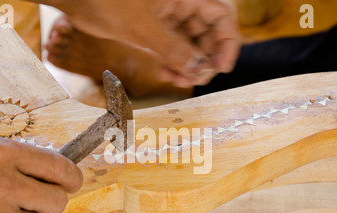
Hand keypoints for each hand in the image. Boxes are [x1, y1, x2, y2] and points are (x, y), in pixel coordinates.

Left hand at [42, 0, 239, 87]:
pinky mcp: (154, 27)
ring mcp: (168, 15)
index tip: (223, 67)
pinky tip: (166, 75)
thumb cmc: (108, 1)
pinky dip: (172, 62)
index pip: (222, 16)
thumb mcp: (145, 29)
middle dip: (204, 59)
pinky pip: (172, 47)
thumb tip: (200, 70)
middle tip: (197, 79)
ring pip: (190, 43)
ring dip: (188, 65)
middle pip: (208, 33)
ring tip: (180, 81)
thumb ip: (175, 50)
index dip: (228, 43)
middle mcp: (181, 3)